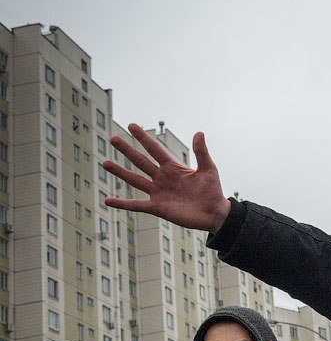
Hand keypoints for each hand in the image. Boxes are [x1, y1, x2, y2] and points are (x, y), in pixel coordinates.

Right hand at [103, 124, 231, 233]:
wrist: (215, 214)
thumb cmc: (213, 191)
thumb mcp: (208, 169)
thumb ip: (201, 152)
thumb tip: (199, 132)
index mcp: (173, 167)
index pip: (155, 149)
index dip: (143, 138)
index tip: (131, 125)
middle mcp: (162, 178)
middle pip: (141, 161)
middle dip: (127, 150)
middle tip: (113, 138)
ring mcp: (158, 193)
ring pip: (134, 180)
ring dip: (120, 172)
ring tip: (105, 163)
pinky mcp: (157, 208)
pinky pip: (136, 205)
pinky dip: (122, 204)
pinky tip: (107, 201)